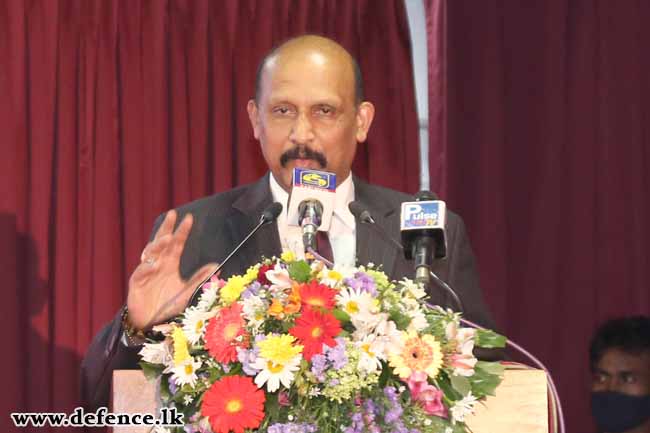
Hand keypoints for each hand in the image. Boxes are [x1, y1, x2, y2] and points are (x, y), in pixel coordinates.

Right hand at [126, 210, 217, 330]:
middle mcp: (158, 264)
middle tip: (172, 215)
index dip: (182, 231)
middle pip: (161, 242)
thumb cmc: (167, 306)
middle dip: (166, 228)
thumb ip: (199, 278)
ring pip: (150, 254)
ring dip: (158, 245)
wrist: (150, 323)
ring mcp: (146, 272)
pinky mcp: (136, 283)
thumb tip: (215, 265)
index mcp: (170, 264)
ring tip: (167, 238)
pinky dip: (147, 268)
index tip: (189, 218)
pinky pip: (141, 272)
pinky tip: (154, 264)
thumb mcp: (187, 291)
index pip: (177, 244)